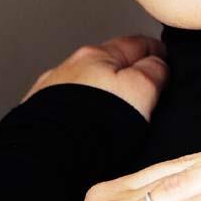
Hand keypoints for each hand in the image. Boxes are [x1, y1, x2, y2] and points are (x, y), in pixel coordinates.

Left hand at [20, 34, 169, 121]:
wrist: (46, 156)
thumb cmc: (93, 125)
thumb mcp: (141, 90)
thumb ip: (154, 71)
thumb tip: (158, 64)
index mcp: (98, 54)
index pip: (135, 43)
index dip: (155, 50)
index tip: (164, 59)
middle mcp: (70, 67)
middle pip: (107, 62)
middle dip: (124, 71)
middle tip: (143, 88)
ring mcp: (49, 92)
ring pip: (84, 85)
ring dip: (99, 92)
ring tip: (112, 113)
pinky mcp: (37, 117)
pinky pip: (66, 109)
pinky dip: (79, 113)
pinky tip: (85, 127)